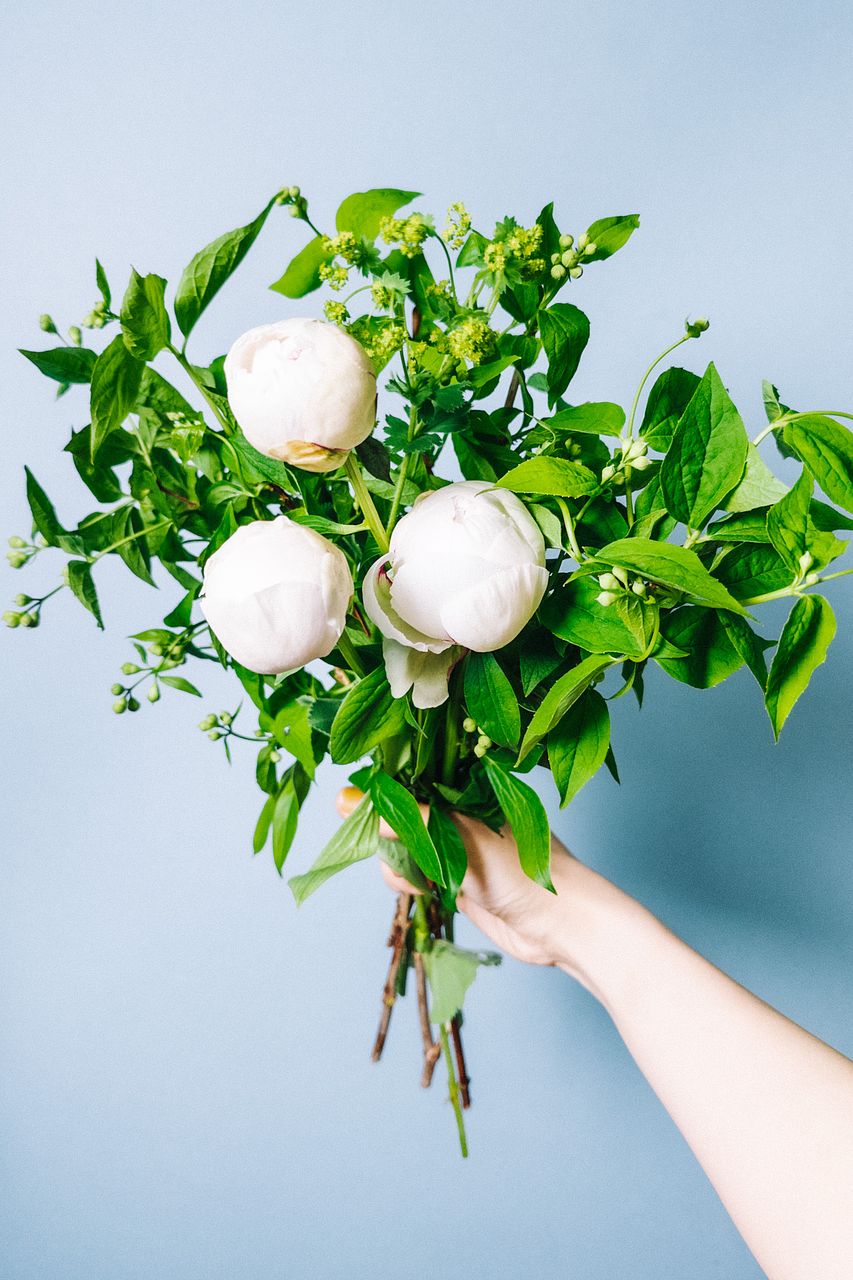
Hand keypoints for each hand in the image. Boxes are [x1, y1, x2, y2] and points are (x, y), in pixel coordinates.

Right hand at [335, 786, 586, 968]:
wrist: (562, 926)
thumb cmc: (524, 871)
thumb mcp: (461, 837)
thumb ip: (408, 819)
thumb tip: (348, 799)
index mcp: (470, 788)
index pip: (414, 776)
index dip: (383, 788)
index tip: (351, 800)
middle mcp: (462, 813)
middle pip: (404, 811)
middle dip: (386, 829)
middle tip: (380, 843)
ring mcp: (458, 847)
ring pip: (407, 845)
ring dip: (396, 860)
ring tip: (410, 874)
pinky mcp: (457, 879)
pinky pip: (418, 871)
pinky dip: (408, 879)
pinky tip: (416, 888)